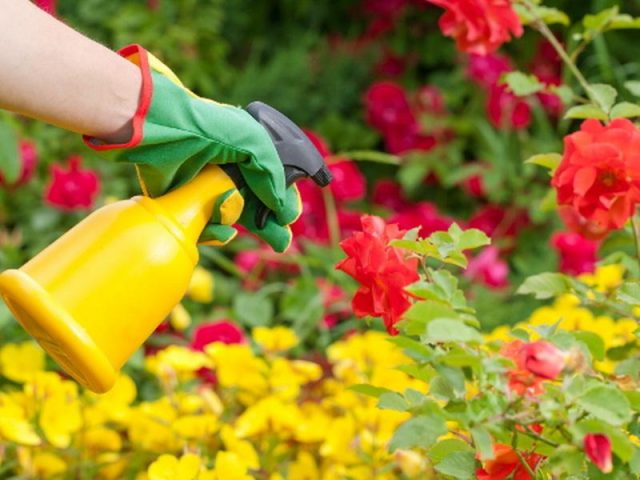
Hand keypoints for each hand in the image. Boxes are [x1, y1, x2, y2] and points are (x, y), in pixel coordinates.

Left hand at [84, 45, 299, 250]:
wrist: (160, 131)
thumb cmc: (206, 128)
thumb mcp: (252, 141)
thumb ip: (273, 172)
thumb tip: (281, 205)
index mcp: (244, 153)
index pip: (270, 182)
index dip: (282, 200)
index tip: (290, 215)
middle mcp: (225, 171)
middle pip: (254, 205)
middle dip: (270, 224)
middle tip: (281, 241)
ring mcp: (204, 189)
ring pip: (230, 219)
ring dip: (240, 226)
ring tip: (245, 230)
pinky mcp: (183, 204)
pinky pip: (204, 227)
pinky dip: (215, 231)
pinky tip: (221, 228)